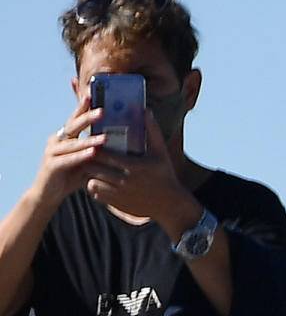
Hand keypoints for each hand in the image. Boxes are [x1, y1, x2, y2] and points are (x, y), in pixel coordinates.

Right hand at [30, 102, 111, 207]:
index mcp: (65, 136)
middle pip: (73, 125)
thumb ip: (97, 149)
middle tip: (103, 110)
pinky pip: (68, 159)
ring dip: (89, 139)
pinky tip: (93, 153)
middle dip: (87, 116)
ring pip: (72, 143)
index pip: (75, 117)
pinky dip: (81, 156)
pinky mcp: (52, 166)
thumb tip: (120, 139)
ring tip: (105, 136)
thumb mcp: (86, 159)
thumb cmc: (71, 175)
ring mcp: (52, 152)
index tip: (92, 92)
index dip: (82, 105)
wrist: (49, 194)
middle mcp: (57, 140)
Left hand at [81, 125, 198, 231]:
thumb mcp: (161, 152)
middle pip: (93, 167)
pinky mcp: (116, 204)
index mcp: (134, 166)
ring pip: (91, 180)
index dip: (94, 146)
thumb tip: (145, 110)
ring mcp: (119, 194)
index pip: (104, 154)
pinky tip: (97, 179)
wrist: (170, 205)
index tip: (93, 141)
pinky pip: (95, 193)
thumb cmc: (165, 175)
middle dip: (87, 159)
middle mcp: (125, 181)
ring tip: (89, 165)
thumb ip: (152, 130)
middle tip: (86, 152)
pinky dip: (93, 185)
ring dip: (88, 173)